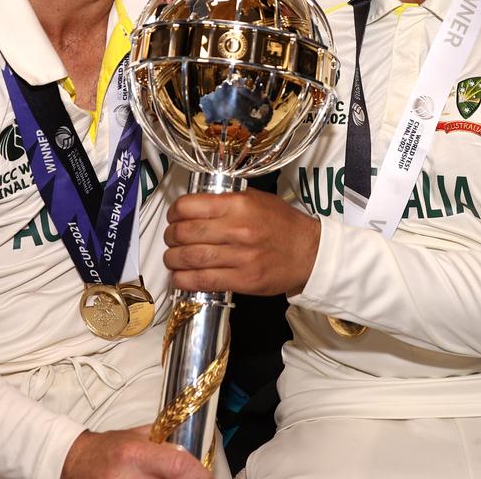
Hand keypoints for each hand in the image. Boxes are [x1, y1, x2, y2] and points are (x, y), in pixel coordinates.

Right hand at [60, 427, 209, 478]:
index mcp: (136, 454)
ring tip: (161, 477)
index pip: (178, 465)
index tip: (205, 476)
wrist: (77, 461)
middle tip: (187, 478)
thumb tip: (192, 454)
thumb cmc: (108, 448)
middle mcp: (127, 476)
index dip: (198, 474)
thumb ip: (165, 444)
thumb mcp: (139, 436)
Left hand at [164, 189, 320, 295]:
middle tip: (171, 238)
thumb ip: (226, 200)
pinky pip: (203, 281)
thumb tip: (195, 205)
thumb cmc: (283, 224)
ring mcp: (241, 257)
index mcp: (239, 205)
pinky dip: (184, 280)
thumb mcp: (257, 199)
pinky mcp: (243, 280)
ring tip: (172, 258)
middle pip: (185, 233)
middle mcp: (238, 229)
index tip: (174, 216)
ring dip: (173, 259)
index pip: (189, 207)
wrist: (310, 252)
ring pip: (190, 258)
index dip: (174, 212)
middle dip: (170, 237)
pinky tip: (180, 277)